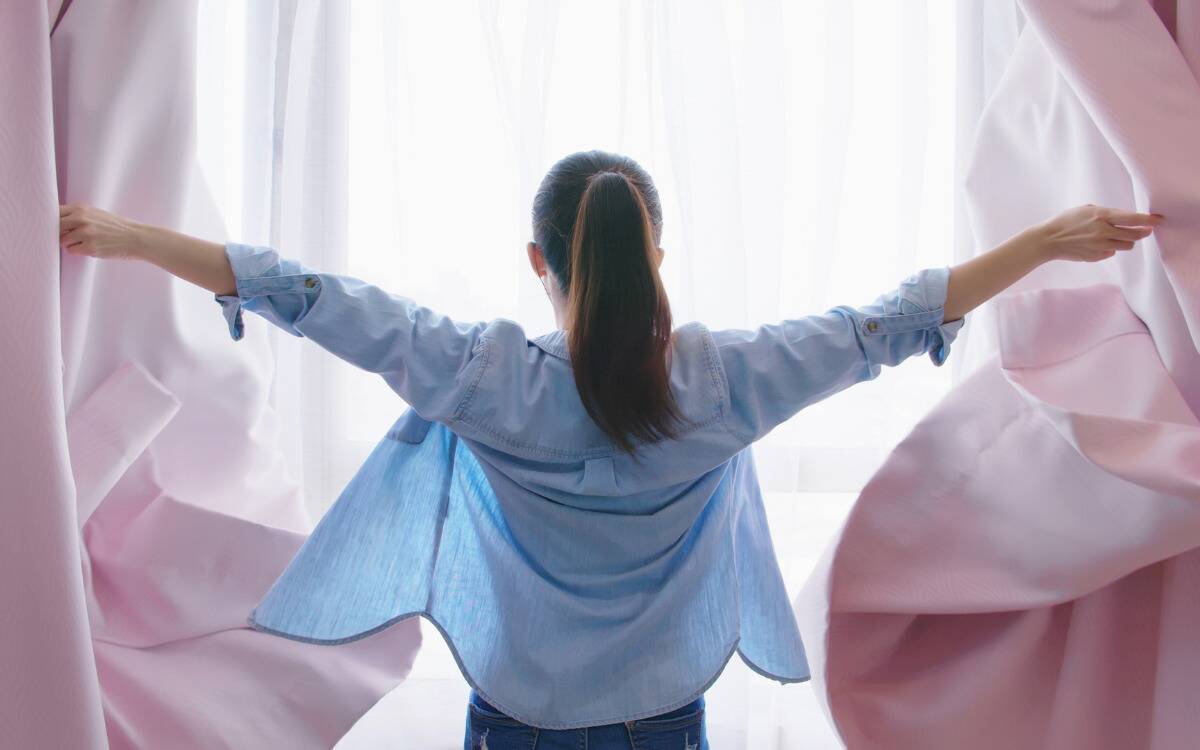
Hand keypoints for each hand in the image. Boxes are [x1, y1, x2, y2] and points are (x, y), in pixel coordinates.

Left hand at [59, 204, 148, 259]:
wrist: (136, 237)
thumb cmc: (117, 227)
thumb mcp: (97, 214)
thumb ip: (78, 215)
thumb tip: (57, 223)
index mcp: (82, 208)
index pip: (54, 212)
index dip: (52, 220)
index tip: (56, 226)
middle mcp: (81, 218)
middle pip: (54, 227)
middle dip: (59, 233)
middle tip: (69, 236)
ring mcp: (85, 233)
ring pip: (62, 240)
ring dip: (70, 243)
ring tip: (84, 242)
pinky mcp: (89, 247)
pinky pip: (71, 250)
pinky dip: (78, 251)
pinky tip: (90, 248)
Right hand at [1033, 204, 1162, 262]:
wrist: (1048, 240)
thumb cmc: (1065, 221)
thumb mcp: (1086, 209)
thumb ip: (1106, 213)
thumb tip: (1124, 219)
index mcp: (1101, 216)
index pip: (1133, 218)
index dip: (1149, 220)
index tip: (1159, 220)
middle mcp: (1103, 231)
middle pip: (1135, 235)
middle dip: (1142, 232)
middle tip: (1145, 230)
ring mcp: (1100, 246)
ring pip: (1126, 246)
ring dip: (1126, 241)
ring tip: (1116, 236)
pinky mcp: (1096, 257)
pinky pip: (1111, 252)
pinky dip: (1110, 248)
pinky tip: (1098, 244)